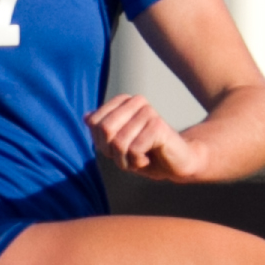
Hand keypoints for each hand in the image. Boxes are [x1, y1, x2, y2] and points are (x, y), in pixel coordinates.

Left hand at [87, 93, 210, 180]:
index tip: (118, 149)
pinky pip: (133, 150)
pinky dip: (138, 162)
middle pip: (105, 129)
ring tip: (140, 159)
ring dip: (126, 160)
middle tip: (128, 157)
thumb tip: (86, 117)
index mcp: (124, 101)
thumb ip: (102, 130)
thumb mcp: (118, 144)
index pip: (94, 122)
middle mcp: (136, 102)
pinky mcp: (158, 126)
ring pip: (119, 143)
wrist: (178, 163)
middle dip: (112, 152)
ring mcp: (148, 112)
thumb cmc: (147, 153)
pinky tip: (149, 159)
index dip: (101, 143)